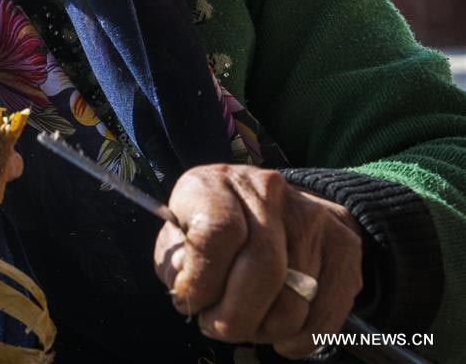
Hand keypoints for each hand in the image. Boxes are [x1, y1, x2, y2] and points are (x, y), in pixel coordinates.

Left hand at [153, 164, 362, 358]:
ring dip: (266, 329)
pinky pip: (327, 313)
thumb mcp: (179, 236)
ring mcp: (311, 215)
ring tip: (248, 323)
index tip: (191, 303)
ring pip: (295, 299)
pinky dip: (302, 339)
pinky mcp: (343, 243)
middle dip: (235, 317)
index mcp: (215, 184)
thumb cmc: (211, 229)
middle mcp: (266, 190)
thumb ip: (178, 264)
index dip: (202, 282)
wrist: (266, 205)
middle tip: (218, 327)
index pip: (218, 234)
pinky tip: (280, 335)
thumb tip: (192, 292)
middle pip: (263, 269)